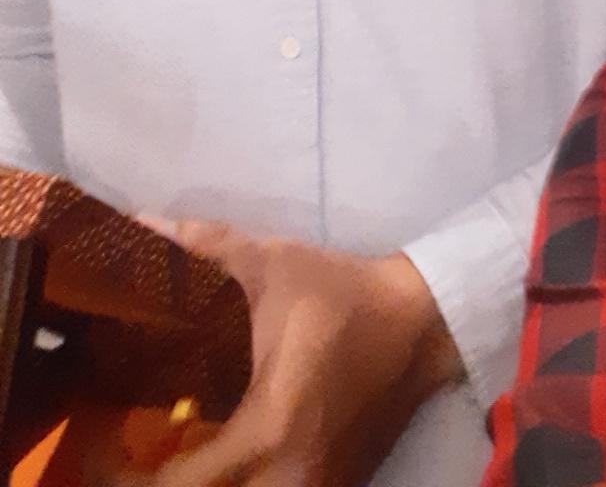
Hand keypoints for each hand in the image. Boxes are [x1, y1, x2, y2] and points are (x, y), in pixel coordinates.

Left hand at [127, 220, 461, 486]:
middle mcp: (290, 479)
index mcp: (268, 432)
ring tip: (172, 455)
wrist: (422, 322)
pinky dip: (238, 486)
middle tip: (131, 451)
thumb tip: (139, 224)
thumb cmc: (343, 295)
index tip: (104, 444)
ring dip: (204, 484)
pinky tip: (218, 458)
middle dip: (160, 485)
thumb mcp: (273, 263)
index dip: (127, 477)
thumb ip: (202, 245)